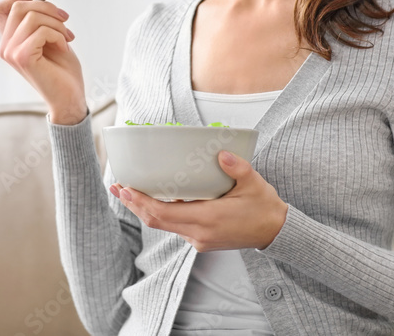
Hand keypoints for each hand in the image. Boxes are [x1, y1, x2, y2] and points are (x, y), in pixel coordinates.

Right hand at [0, 0, 86, 123]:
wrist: (69, 96)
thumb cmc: (61, 69)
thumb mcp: (48, 34)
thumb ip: (34, 16)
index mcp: (9, 40)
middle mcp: (5, 46)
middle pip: (18, 7)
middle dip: (47, 7)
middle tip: (64, 19)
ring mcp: (11, 52)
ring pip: (32, 17)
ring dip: (57, 23)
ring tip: (66, 37)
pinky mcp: (22, 57)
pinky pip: (41, 31)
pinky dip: (58, 35)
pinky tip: (63, 47)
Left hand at [109, 150, 288, 251]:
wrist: (275, 232)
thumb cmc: (264, 208)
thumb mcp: (254, 183)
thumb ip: (237, 168)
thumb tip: (221, 153)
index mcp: (208, 220)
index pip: (164, 213)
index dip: (141, 202)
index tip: (125, 189)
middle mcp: (198, 233)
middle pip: (156, 221)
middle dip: (134, 204)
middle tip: (118, 187)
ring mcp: (199, 240)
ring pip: (163, 225)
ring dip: (144, 209)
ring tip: (128, 192)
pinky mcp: (201, 240)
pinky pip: (174, 227)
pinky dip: (159, 214)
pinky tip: (152, 201)